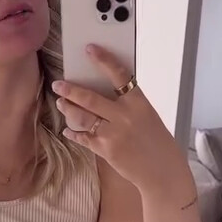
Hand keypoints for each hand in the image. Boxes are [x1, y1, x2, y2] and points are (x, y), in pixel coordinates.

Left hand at [52, 45, 192, 200]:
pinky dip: (74, 133)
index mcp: (138, 102)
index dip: (103, 60)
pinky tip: (68, 130)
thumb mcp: (147, 116)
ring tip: (61, 103)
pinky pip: (84, 138)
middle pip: (90, 98)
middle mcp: (124, 116)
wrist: (162, 171)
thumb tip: (106, 94)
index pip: (118, 74)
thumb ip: (128, 105)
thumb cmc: (157, 142)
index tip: (90, 49)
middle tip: (58, 84)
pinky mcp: (105, 150)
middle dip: (70, 90)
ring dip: (68, 109)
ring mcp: (113, 134)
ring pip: (83, 117)